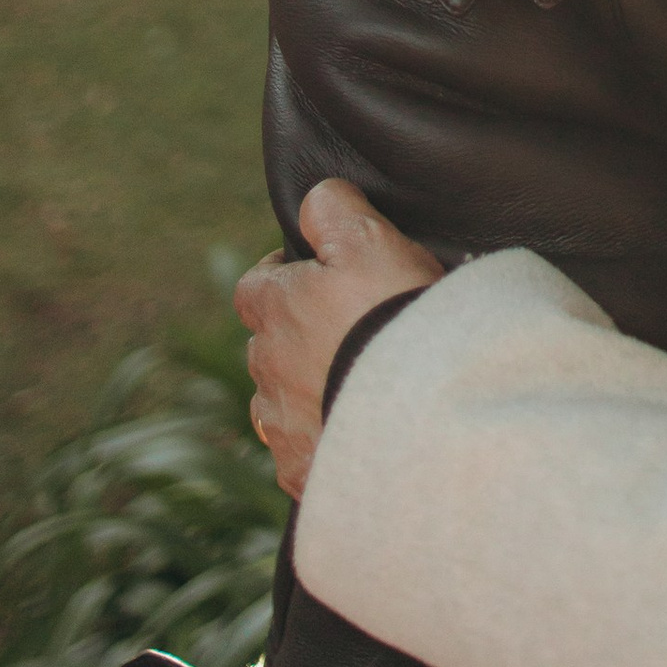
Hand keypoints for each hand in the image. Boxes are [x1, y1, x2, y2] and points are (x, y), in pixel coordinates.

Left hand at [234, 180, 443, 500]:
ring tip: (349, 385)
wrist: (413, 413)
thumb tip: (315, 196)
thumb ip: (333, 210)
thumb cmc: (391, 317)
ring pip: (276, 402)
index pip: (253, 285)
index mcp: (276, 310)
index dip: (278, 275)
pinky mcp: (303, 470)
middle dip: (293, 335)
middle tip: (343, 328)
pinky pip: (300, 453)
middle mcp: (266, 369)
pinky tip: (352, 434)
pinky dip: (319, 441)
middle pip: (266, 345)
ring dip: (301, 390)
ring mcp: (281, 425)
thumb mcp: (368, 240)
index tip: (308, 271)